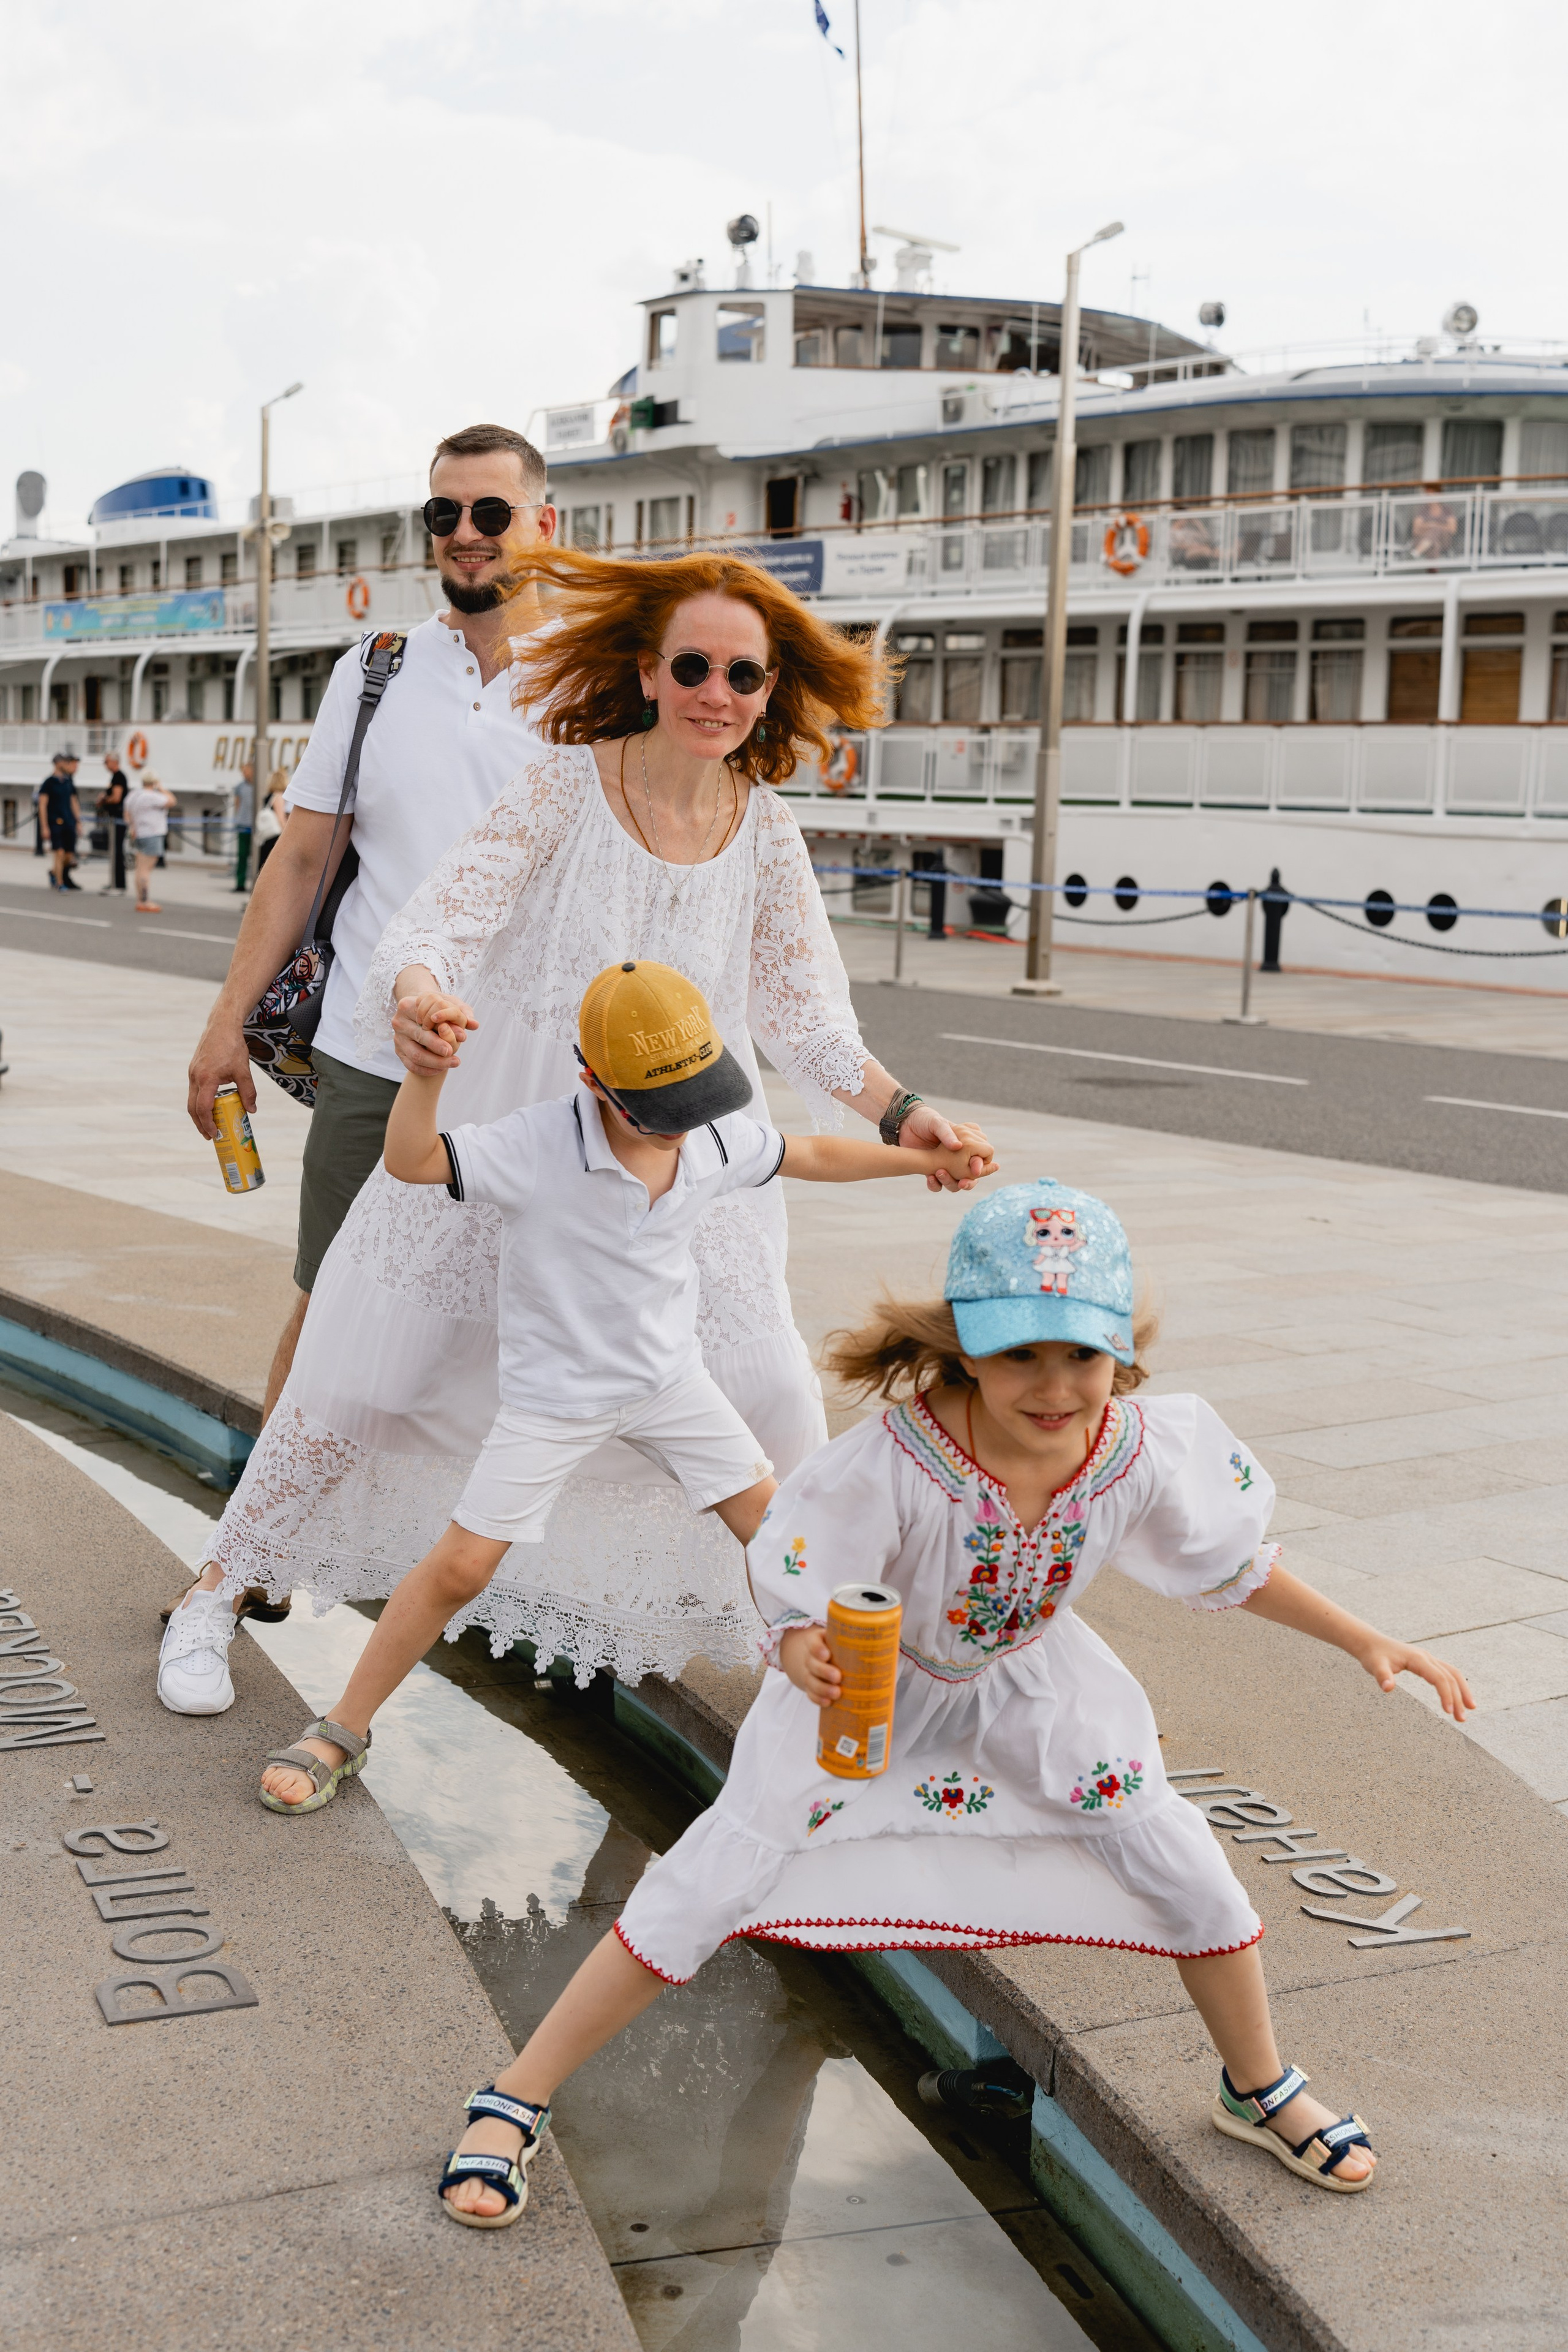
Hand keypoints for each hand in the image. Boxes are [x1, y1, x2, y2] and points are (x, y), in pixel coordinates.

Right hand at [188, 1018, 253, 1137]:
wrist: (222, 1025)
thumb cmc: (233, 1046)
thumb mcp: (243, 1070)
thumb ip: (248, 1091)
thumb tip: (252, 1110)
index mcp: (206, 1078)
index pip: (203, 1108)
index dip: (208, 1124)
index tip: (215, 1134)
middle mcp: (195, 1077)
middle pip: (192, 1107)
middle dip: (200, 1124)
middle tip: (210, 1135)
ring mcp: (192, 1072)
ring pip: (191, 1099)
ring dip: (199, 1114)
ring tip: (210, 1125)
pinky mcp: (194, 1069)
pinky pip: (194, 1090)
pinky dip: (200, 1101)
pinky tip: (210, 1105)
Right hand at [393, 988, 478, 1073]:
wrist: (421, 1014)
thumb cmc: (437, 1007)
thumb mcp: (449, 1003)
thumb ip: (462, 1012)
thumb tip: (474, 1024)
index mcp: (408, 1005)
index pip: (426, 1017)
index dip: (445, 1029)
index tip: (463, 1037)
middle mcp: (399, 1021)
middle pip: (421, 1037)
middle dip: (440, 1047)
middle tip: (455, 1055)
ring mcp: (397, 1038)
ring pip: (416, 1055)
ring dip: (436, 1062)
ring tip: (454, 1062)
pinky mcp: (398, 1051)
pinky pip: (411, 1065)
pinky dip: (427, 1070)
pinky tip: (441, 1068)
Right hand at [780, 1625, 841, 1707]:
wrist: (810, 1654)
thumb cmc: (832, 1645)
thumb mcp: (835, 1637)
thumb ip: (848, 1639)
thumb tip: (878, 1640)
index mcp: (815, 1641)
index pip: (813, 1642)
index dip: (817, 1648)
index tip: (826, 1654)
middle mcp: (809, 1657)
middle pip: (812, 1663)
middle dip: (824, 1671)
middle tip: (837, 1677)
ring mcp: (807, 1672)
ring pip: (811, 1680)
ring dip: (823, 1688)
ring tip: (836, 1693)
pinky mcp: (809, 1685)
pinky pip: (810, 1693)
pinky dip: (818, 1698)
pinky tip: (828, 1702)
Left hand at [899, 1101, 992, 1191]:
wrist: (904, 1125)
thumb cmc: (924, 1119)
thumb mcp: (937, 1123)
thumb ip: (947, 1133)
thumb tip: (958, 1146)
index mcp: (968, 1141)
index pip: (984, 1155)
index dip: (981, 1165)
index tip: (974, 1170)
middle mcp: (960, 1155)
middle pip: (973, 1175)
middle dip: (970, 1182)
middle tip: (963, 1183)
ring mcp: (947, 1165)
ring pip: (957, 1183)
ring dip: (951, 1183)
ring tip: (940, 1173)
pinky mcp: (933, 1171)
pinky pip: (938, 1185)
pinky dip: (935, 1184)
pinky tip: (930, 1178)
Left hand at [1353, 1635, 1475, 1721]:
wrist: (1371, 1643)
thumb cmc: (1373, 1655)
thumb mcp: (1374, 1666)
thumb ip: (1382, 1676)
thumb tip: (1387, 1688)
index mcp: (1418, 1659)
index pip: (1439, 1677)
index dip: (1446, 1694)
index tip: (1448, 1712)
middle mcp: (1427, 1657)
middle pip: (1450, 1677)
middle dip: (1459, 1698)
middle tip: (1462, 1719)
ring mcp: (1428, 1659)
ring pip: (1453, 1673)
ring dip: (1462, 1691)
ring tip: (1469, 1709)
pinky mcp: (1427, 1663)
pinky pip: (1447, 1673)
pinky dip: (1456, 1685)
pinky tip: (1458, 1697)